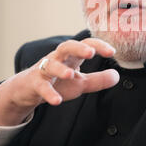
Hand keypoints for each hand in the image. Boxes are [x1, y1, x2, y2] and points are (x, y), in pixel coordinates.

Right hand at [0, 38, 118, 125]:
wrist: (28, 90)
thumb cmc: (57, 82)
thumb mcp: (80, 83)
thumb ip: (98, 80)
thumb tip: (117, 76)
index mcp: (71, 57)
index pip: (85, 44)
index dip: (98, 45)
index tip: (112, 52)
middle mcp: (57, 59)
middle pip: (67, 46)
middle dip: (78, 48)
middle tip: (90, 52)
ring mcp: (44, 70)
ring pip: (50, 64)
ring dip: (60, 68)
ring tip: (71, 74)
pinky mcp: (34, 83)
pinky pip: (41, 86)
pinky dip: (48, 93)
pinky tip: (56, 100)